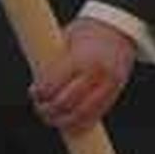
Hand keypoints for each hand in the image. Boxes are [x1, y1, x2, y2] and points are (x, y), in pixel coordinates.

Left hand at [29, 17, 135, 132]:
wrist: (120, 30)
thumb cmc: (90, 33)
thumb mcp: (66, 39)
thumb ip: (53, 61)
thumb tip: (36, 81)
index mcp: (81, 58)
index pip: (53, 85)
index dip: (39, 94)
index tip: (34, 93)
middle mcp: (97, 73)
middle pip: (65, 103)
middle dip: (48, 110)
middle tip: (41, 107)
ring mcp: (109, 84)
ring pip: (81, 114)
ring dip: (63, 120)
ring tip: (53, 118)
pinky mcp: (116, 92)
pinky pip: (97, 114)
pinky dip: (82, 122)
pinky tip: (71, 123)